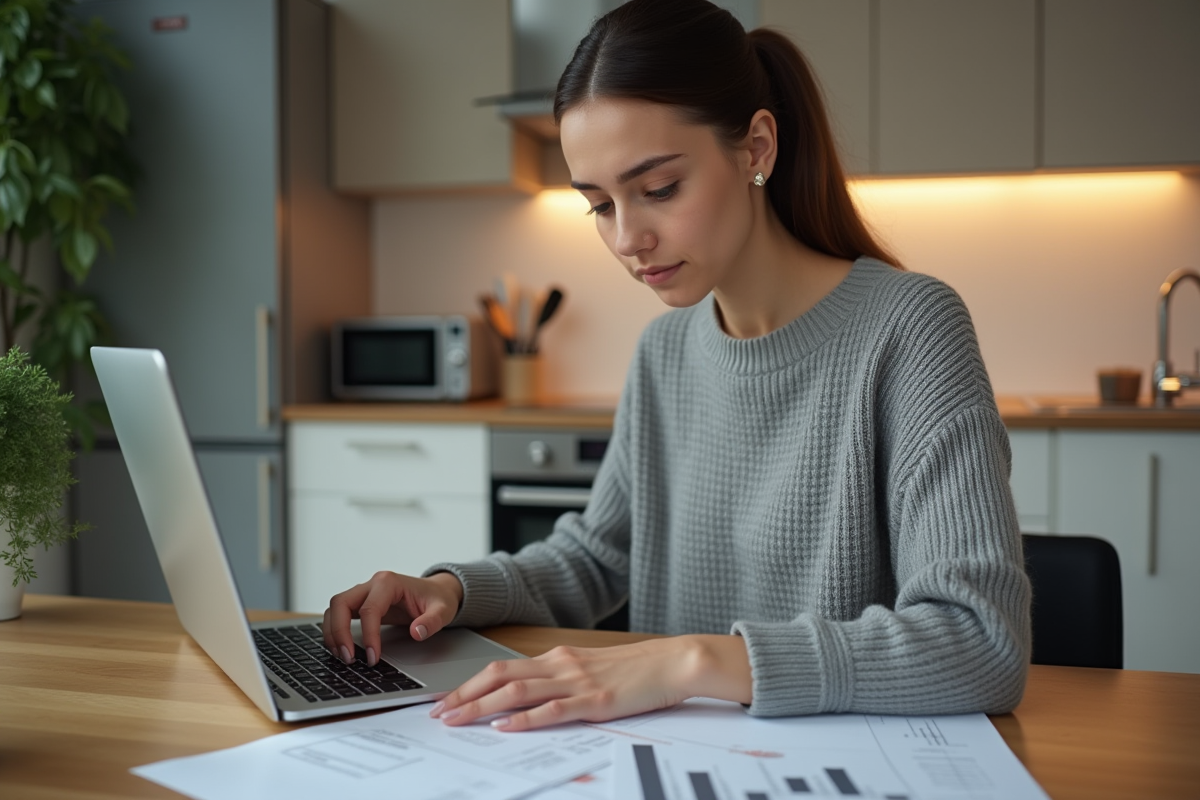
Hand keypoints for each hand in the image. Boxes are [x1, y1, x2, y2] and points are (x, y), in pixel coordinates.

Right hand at [322, 571, 463, 665]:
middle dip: (339, 631)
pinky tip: (342, 648)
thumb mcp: (443, 610)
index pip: (369, 609)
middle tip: (348, 658)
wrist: (437, 591)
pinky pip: (339, 613)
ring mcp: (364, 592)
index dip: (368, 635)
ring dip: (333, 631)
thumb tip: (416, 633)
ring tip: (342, 656)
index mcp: (389, 582)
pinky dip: (335, 630)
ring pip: (335, 607)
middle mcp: (372, 584)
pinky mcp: (361, 602)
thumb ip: (432, 621)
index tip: (373, 658)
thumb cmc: (437, 599)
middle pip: (341, 602)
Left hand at [429, 634, 751, 730]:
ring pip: (517, 692)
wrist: (673, 661)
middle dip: (464, 695)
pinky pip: (552, 710)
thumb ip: (561, 679)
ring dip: (482, 707)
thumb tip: (530, 698)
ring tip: (456, 720)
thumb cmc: (636, 670)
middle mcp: (561, 665)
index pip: (502, 668)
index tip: (446, 699)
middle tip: (437, 713)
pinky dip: (524, 719)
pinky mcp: (594, 700)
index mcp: (558, 657)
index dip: (470, 683)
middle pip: (500, 677)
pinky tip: (505, 727)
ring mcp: (576, 681)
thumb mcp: (591, 669)